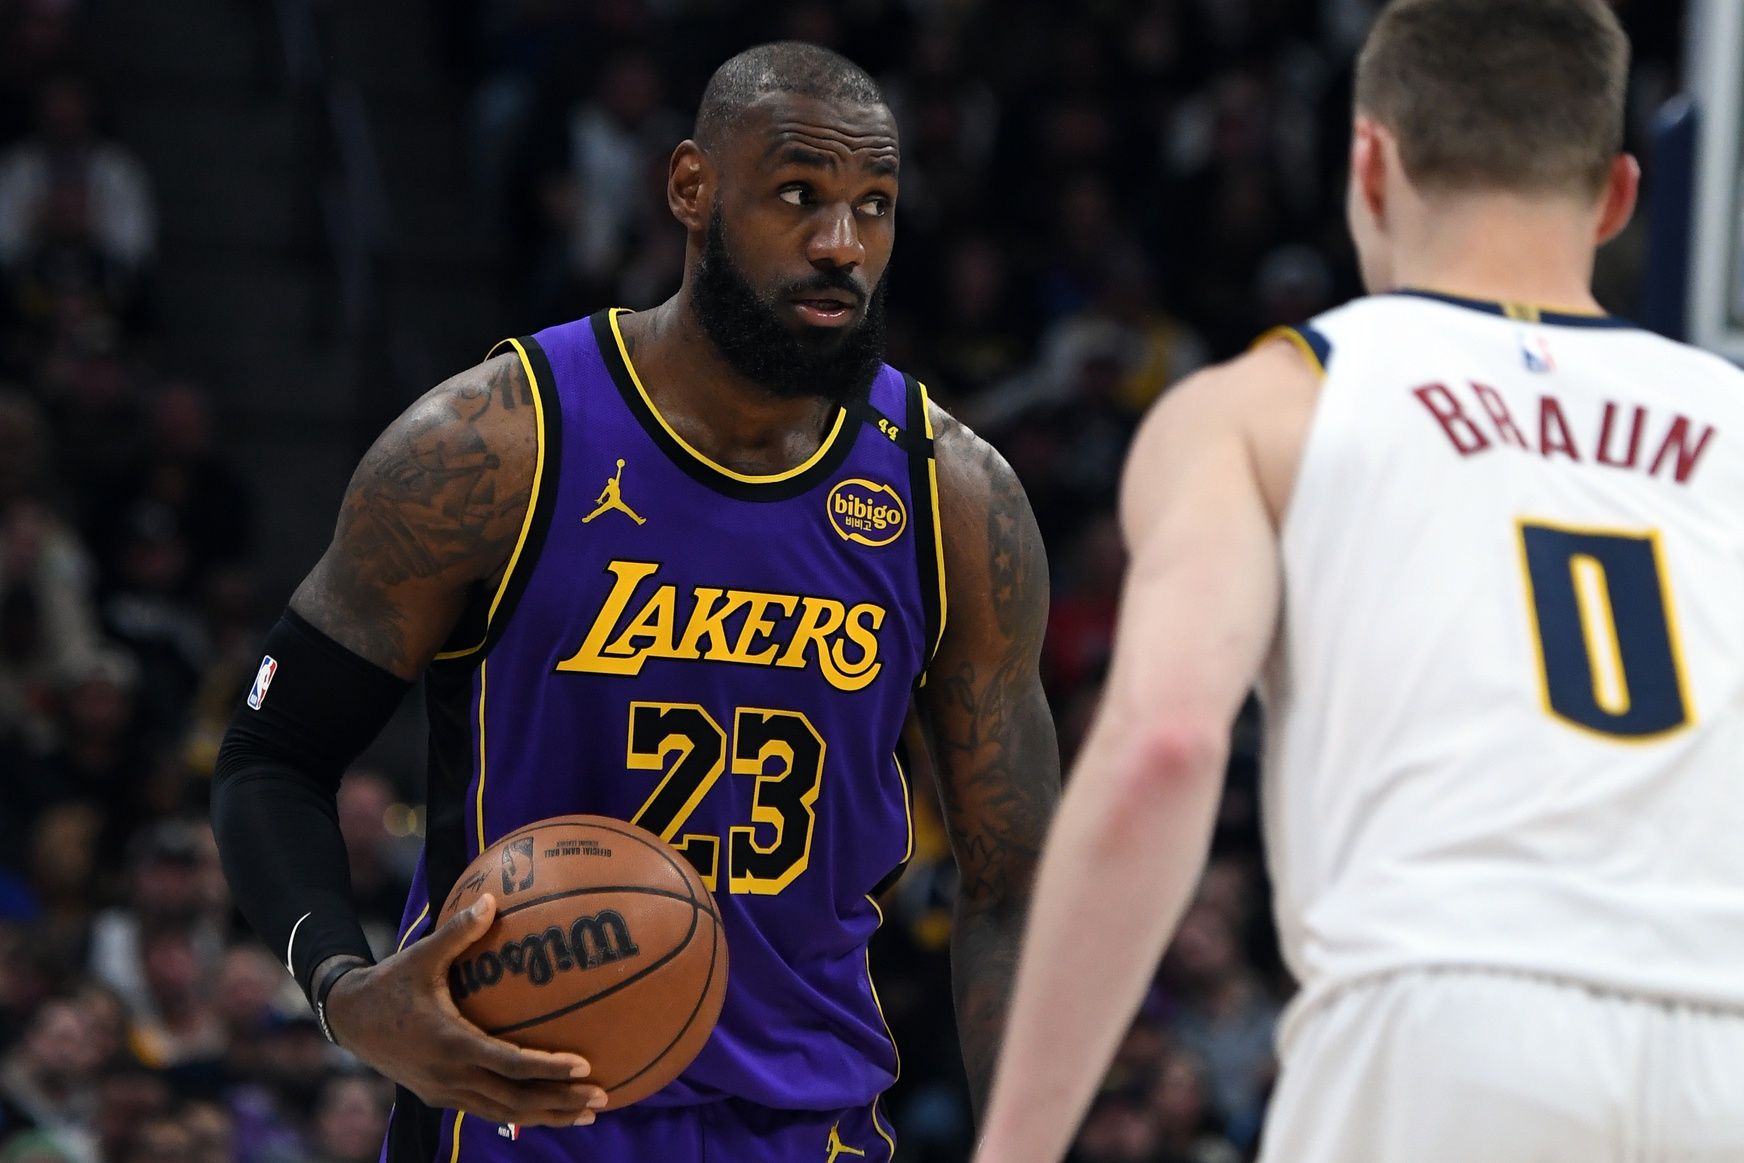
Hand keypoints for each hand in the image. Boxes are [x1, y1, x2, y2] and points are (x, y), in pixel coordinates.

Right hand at [324, 894, 609, 1126]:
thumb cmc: (389, 982)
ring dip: (547, 1115)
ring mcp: (445, 1091)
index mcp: (451, 1043)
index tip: (584, 1065)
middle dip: (560, 1103)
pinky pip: (489, 1110)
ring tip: (587, 1112)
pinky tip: (548, 1108)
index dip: (548, 1068)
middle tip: (603, 1098)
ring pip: (504, 1113)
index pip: (510, 1063)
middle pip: (515, 1100)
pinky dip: (522, 1112)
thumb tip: (491, 899)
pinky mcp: (441, 1095)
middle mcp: (450, 1075)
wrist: (348, 1018)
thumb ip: (458, 931)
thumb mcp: (421, 955)